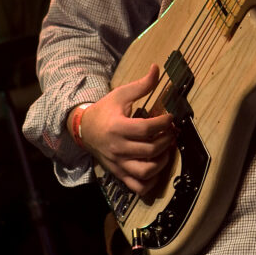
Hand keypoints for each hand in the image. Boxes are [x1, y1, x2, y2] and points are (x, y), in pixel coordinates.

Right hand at [72, 64, 176, 196]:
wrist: (84, 129)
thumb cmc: (105, 110)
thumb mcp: (121, 94)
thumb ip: (141, 85)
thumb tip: (157, 68)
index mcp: (118, 127)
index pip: (146, 129)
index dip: (163, 123)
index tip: (170, 117)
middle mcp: (118, 148)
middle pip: (149, 150)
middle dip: (166, 140)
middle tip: (171, 132)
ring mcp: (118, 163)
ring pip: (146, 171)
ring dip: (162, 162)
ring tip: (166, 149)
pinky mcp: (119, 174)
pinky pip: (137, 186)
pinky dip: (151, 182)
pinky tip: (157, 167)